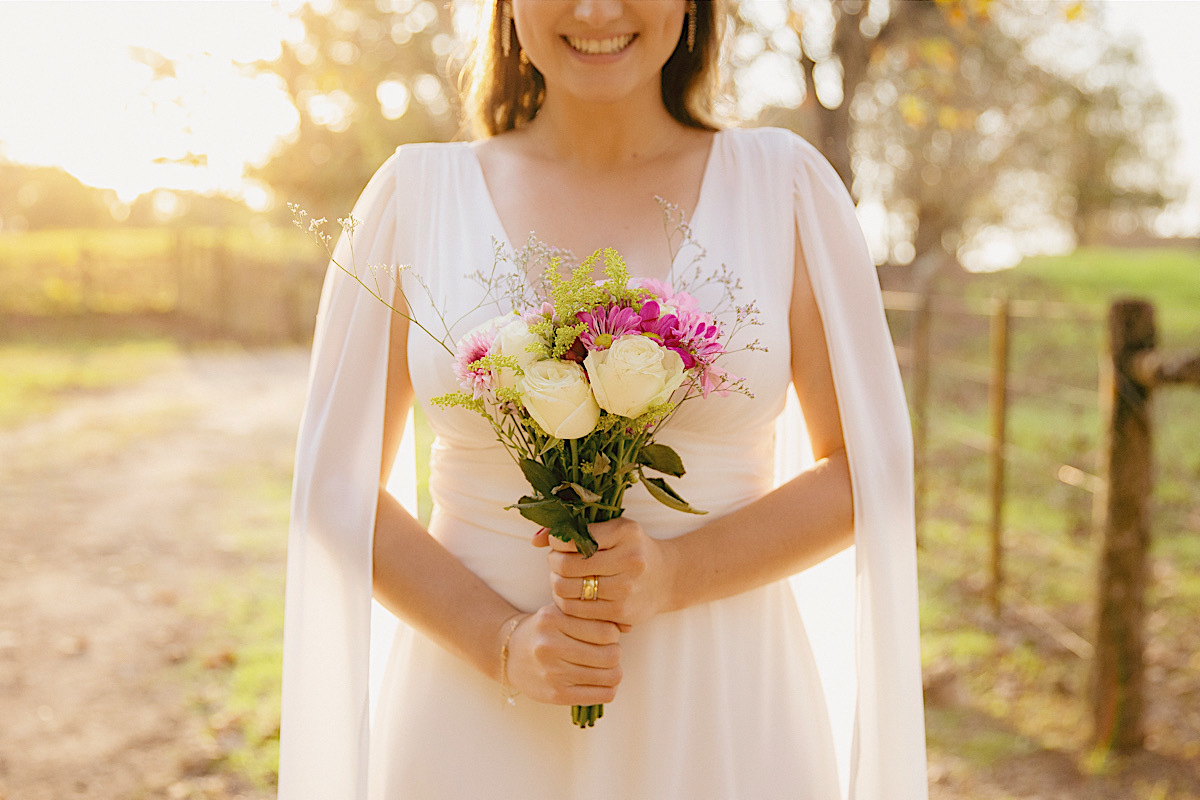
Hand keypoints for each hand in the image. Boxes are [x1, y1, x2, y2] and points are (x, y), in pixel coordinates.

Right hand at [504, 605, 622, 706]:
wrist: (511, 654)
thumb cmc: (545, 630)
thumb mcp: (562, 612)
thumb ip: (592, 615)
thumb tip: (629, 627)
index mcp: (552, 619)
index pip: (606, 631)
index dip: (613, 633)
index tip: (606, 635)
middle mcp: (550, 646)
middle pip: (611, 655)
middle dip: (615, 653)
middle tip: (608, 651)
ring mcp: (552, 673)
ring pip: (610, 676)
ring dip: (614, 671)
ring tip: (605, 666)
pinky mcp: (556, 695)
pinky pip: (602, 695)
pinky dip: (608, 688)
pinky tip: (600, 681)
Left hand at [534, 517, 674, 628]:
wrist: (667, 578)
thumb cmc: (632, 549)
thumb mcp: (611, 530)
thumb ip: (573, 529)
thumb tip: (535, 539)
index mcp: (625, 532)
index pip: (574, 538)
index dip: (557, 541)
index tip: (559, 543)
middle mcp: (629, 560)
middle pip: (566, 565)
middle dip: (554, 563)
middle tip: (558, 561)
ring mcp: (626, 589)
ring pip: (566, 589)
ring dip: (557, 583)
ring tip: (564, 577)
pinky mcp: (621, 613)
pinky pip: (576, 610)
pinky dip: (566, 602)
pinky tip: (572, 594)